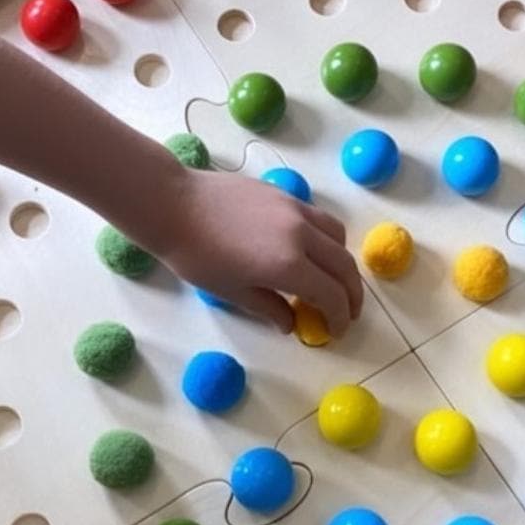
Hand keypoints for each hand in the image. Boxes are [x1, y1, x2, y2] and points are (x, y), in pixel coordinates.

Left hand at [153, 167, 363, 336]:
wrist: (172, 205)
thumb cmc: (196, 256)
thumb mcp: (232, 292)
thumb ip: (269, 308)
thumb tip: (291, 323)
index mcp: (288, 264)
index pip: (332, 295)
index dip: (339, 317)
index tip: (336, 331)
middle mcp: (301, 234)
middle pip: (344, 266)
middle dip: (351, 293)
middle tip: (347, 311)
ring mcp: (295, 209)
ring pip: (338, 236)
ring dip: (342, 262)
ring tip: (332, 278)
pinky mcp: (284, 194)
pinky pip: (319, 218)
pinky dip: (326, 239)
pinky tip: (308, 250)